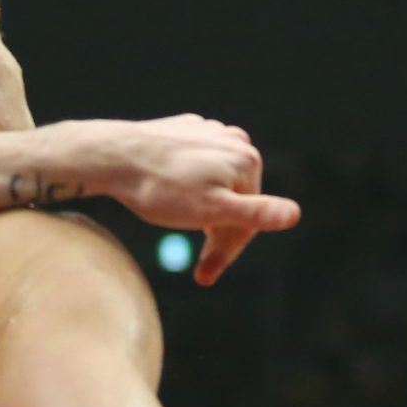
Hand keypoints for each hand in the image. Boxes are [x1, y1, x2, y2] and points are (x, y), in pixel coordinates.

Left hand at [49, 116, 300, 285]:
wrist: (111, 156)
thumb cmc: (160, 188)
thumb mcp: (211, 210)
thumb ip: (255, 213)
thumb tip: (295, 214)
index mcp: (247, 161)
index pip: (250, 217)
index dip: (228, 251)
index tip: (205, 275)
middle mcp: (234, 141)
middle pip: (236, 198)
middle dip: (217, 231)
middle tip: (196, 264)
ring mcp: (209, 132)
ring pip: (216, 183)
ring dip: (204, 210)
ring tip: (180, 227)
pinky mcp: (184, 131)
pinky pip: (196, 167)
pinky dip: (188, 188)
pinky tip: (169, 198)